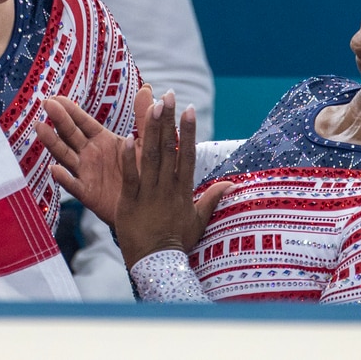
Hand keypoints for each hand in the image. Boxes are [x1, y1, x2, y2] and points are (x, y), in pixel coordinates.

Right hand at [34, 85, 153, 225]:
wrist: (146, 204)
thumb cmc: (144, 171)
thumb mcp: (146, 142)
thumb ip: (144, 117)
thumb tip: (147, 88)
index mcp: (102, 140)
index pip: (83, 122)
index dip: (70, 110)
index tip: (56, 97)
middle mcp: (90, 154)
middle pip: (70, 134)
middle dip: (59, 119)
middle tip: (46, 103)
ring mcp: (86, 173)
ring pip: (65, 155)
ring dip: (52, 142)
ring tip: (39, 127)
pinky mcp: (88, 193)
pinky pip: (73, 185)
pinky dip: (63, 178)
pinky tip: (54, 169)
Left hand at [115, 90, 230, 268]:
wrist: (158, 263)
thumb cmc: (177, 242)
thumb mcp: (198, 220)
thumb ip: (212, 199)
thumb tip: (232, 185)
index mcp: (183, 189)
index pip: (186, 154)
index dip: (188, 130)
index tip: (190, 109)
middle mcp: (167, 187)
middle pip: (169, 148)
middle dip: (169, 121)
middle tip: (168, 96)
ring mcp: (148, 193)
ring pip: (150, 157)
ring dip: (152, 131)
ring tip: (152, 107)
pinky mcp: (130, 201)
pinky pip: (130, 176)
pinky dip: (128, 157)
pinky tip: (128, 138)